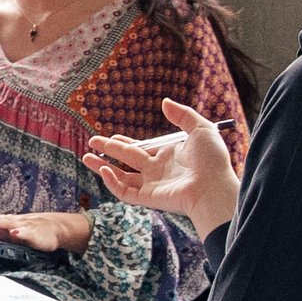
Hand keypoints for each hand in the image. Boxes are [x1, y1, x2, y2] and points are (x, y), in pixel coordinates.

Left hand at [0, 210, 94, 255]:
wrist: (55, 228)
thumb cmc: (30, 228)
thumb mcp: (11, 226)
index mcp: (5, 222)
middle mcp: (12, 222)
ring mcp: (24, 227)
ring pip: (10, 224)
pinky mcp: (35, 235)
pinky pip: (28, 234)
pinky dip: (21, 233)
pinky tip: (15, 233)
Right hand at [83, 97, 240, 237]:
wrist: (215, 187)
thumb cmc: (213, 161)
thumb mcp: (201, 129)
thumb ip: (183, 115)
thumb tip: (164, 102)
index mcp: (168, 156)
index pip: (141, 149)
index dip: (125, 143)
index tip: (111, 136)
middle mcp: (157, 171)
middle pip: (126, 160)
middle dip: (108, 151)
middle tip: (92, 142)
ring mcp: (151, 185)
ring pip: (121, 177)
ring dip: (102, 167)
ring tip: (86, 157)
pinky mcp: (148, 198)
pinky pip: (124, 192)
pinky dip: (112, 182)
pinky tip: (104, 168)